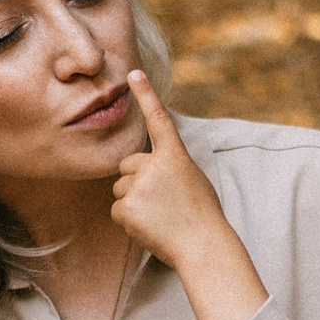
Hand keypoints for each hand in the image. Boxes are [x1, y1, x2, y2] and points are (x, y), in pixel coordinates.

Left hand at [110, 75, 269, 319]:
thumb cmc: (202, 217)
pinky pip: (117, 211)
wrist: (202, 246)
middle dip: (136, 182)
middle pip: (127, 166)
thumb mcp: (192, 180)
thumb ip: (168, 169)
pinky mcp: (126, 206)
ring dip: (133, 203)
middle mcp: (154, 165)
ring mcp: (138, 185)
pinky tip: (150, 228)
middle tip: (161, 203)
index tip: (133, 74)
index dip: (146, 95)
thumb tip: (142, 173)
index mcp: (175, 156)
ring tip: (159, 217)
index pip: (158, 120)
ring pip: (120, 189)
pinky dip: (130, 221)